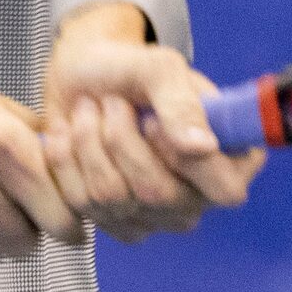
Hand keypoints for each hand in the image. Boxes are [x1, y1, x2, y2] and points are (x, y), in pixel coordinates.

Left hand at [38, 1, 263, 243]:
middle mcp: (195, 196)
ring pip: (111, 197)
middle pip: (157, 195)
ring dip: (89, 141)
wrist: (80, 76)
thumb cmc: (128, 70)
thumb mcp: (159, 68)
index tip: (154, 122)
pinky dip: (65, 160)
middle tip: (112, 101)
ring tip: (89, 111)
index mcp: (226, 159)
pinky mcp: (112, 222)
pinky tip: (70, 136)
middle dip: (120, 137)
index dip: (189, 162)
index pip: (226, 190)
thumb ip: (182, 104)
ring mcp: (153, 217)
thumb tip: (203, 147)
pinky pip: (79, 205)